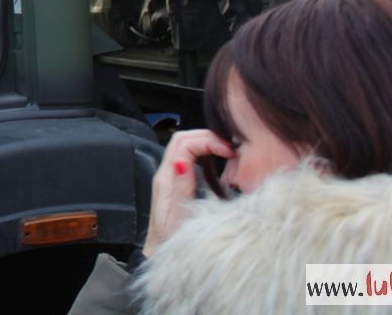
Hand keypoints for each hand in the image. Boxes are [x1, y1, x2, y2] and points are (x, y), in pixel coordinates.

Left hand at [142, 129, 235, 256]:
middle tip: (231, 148)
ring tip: (228, 153)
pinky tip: (220, 164)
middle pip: (184, 139)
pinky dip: (207, 155)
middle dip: (208, 137)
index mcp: (165, 179)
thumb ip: (181, 189)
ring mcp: (171, 177)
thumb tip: (182, 160)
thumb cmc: (170, 241)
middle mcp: (166, 174)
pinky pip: (191, 159)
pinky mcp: (178, 183)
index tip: (228, 151)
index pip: (183, 143)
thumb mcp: (178, 218)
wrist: (160, 254)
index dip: (207, 141)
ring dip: (207, 143)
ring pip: (187, 146)